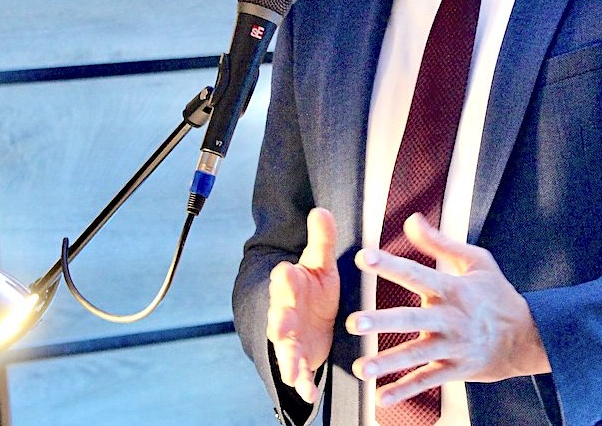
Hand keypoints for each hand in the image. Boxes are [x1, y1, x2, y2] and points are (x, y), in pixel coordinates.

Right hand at [267, 207, 339, 403]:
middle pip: (279, 315)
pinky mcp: (299, 357)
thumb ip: (322, 240)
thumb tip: (321, 210)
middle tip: (280, 324)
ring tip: (291, 369)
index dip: (285, 275)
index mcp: (290, 285)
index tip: (287, 270)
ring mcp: (289, 337)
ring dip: (287, 357)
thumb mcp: (322, 264)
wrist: (313, 319)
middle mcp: (285, 311)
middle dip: (279, 320)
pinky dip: (301, 382)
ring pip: (284, 347)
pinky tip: (307, 391)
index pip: (283, 278)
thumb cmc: (316, 288)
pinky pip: (298, 371)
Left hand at [346, 213, 549, 408]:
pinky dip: (405, 391)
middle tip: (353, 322)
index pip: (416, 274)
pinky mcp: (454, 369)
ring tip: (361, 368)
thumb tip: (412, 219)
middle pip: (411, 319)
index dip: (390, 265)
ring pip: (415, 355)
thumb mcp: (475, 261)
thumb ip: (439, 242)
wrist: (527, 337)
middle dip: (381, 321)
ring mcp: (452, 346)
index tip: (363, 257)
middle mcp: (449, 318)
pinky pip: (427, 381)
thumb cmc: (498, 295)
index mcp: (452, 289)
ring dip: (387, 362)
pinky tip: (382, 396)